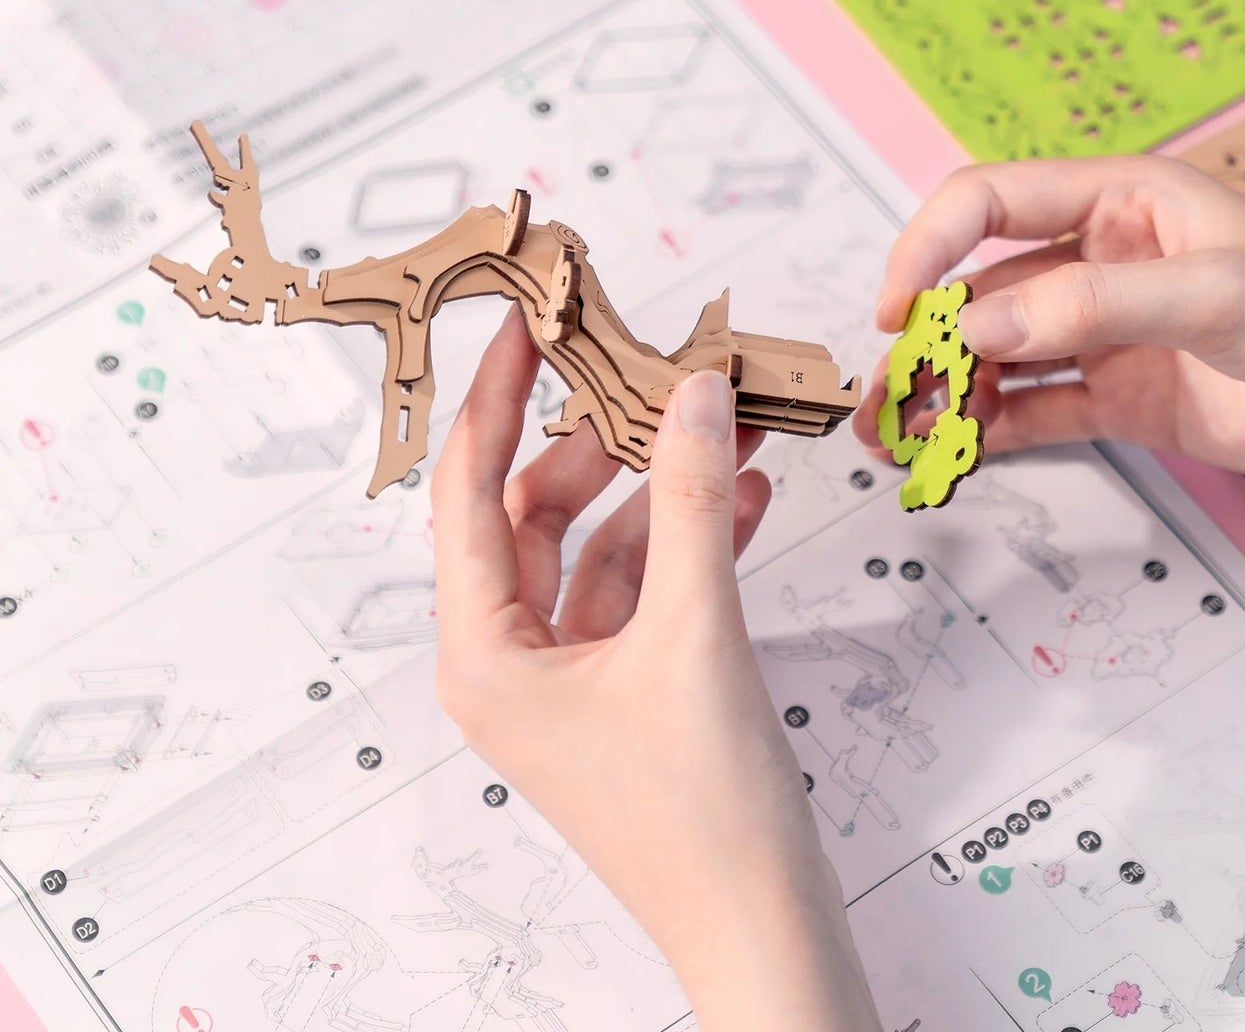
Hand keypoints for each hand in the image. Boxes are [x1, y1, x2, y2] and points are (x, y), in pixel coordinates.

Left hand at [431, 312, 880, 1031]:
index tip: (525, 326)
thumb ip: (692, 501)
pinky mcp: (630, 685)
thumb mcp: (695, 633)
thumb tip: (694, 395)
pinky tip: (745, 497)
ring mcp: (574, 674)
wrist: (765, 927)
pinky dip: (693, 538)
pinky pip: (650, 586)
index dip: (495, 399)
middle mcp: (514, 659)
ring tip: (727, 426)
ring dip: (666, 487)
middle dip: (608, 441)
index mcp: (486, 653)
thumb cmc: (704, 818)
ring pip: (607, 545)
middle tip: (659, 373)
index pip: (470, 492)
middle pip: (543, 511)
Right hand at [856, 156, 1244, 524]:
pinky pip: (1042, 409)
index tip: (896, 310)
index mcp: (1124, 199)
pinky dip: (992, 430)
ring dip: (947, 390)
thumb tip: (970, 327)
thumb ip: (1088, 305)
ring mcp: (1117, 334)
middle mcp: (1108, 260)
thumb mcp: (1217, 293)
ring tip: (900, 438)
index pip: (990, 201)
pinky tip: (955, 454)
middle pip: (983, 287)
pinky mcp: (1134, 400)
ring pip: (1002, 354)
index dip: (929, 246)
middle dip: (925, 337)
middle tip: (886, 397)